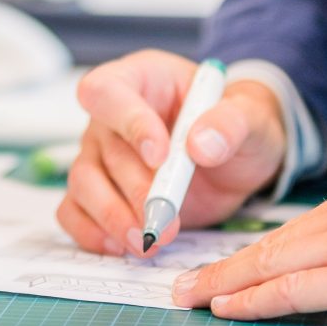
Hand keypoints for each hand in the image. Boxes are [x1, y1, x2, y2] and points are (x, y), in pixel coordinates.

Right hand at [55, 50, 286, 257]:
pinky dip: (92, 233)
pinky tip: (124, 246)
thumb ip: (232, 123)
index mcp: (142, 79)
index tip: (161, 156)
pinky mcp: (102, 193)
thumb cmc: (237, 125)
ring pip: (83, 182)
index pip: (108, 90)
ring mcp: (101, 155)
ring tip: (149, 241)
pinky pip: (74, 211)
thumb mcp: (252, 117)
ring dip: (113, 216)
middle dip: (135, 189)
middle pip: (102, 148)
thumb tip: (201, 145)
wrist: (239, 157)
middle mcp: (111, 117)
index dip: (128, 122)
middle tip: (166, 220)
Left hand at [169, 161, 326, 325]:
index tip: (229, 264)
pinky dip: (257, 300)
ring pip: (282, 258)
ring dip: (231, 282)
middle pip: (286, 235)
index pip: (309, 221)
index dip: (263, 246)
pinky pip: (299, 286)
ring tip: (195, 299)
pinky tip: (230, 309)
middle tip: (189, 281)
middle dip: (232, 263)